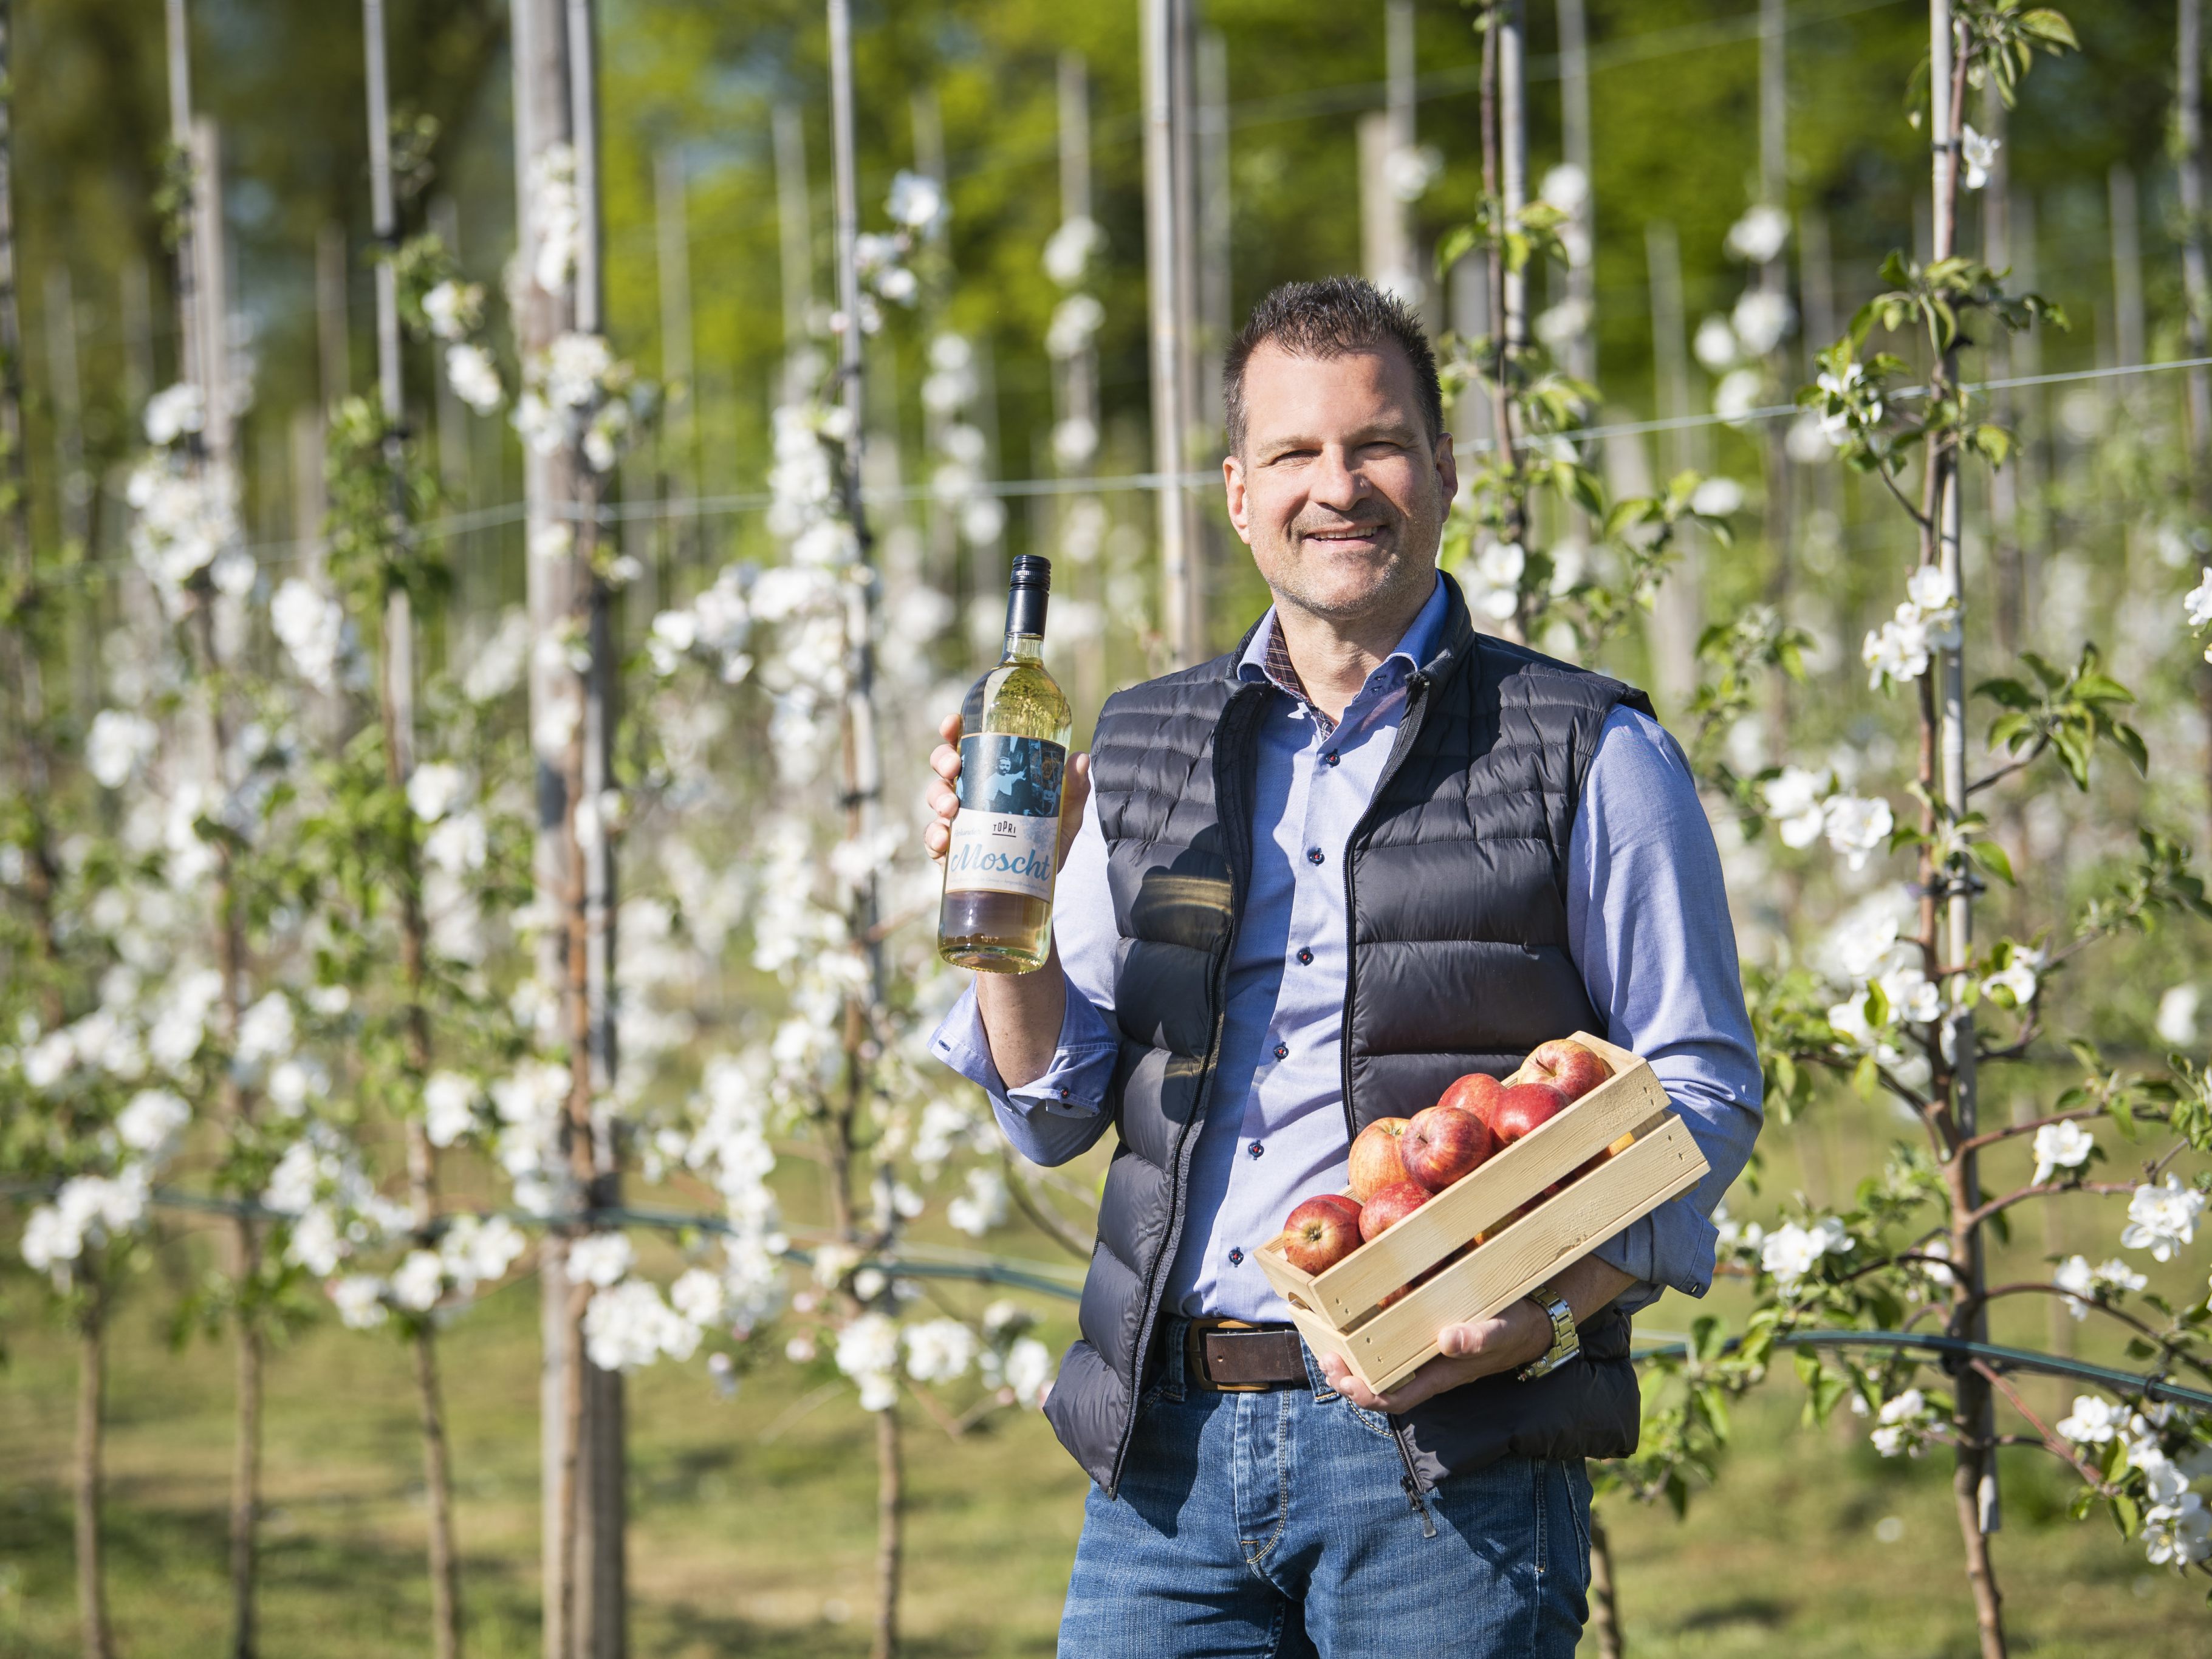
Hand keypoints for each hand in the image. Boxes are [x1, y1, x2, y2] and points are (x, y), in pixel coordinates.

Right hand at [922, 711, 1091, 868]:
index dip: (953, 730)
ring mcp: (957, 822)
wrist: (1038, 883)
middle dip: (943, 761)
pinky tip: (944, 838)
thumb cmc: (1046, 841)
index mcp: (990, 776)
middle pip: (945, 768)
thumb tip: (1080, 759)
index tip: (952, 724)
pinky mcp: (951, 851)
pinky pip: (933, 840)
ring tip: (952, 807)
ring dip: (938, 798)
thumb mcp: (1064, 814)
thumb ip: (1074, 788)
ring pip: (936, 799)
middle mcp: (969, 794)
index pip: (966, 746)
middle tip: (954, 767)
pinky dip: (934, 837)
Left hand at [1317, 1297, 1553, 1413]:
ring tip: (1328, 1344)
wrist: (1531, 1323)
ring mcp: (1424, 1357)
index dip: (1366, 1395)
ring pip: (1380, 1369)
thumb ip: (1478, 1338)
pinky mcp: (1425, 1339)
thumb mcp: (1501, 1330)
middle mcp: (1426, 1370)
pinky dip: (1367, 1341)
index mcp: (1439, 1375)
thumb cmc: (1515, 1329)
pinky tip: (1353, 1325)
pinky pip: (1389, 1348)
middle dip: (1348, 1379)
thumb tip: (1448, 1341)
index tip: (1343, 1381)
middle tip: (1325, 1358)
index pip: (1395, 1398)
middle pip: (1379, 1387)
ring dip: (1353, 1361)